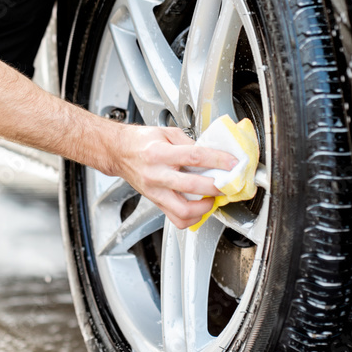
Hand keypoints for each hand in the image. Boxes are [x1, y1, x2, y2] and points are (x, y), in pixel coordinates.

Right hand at [111, 124, 236, 229]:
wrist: (119, 152)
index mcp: (159, 153)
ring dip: (204, 207)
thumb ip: (189, 142)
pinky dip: (192, 218)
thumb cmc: (140, 141)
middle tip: (227, 184)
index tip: (232, 163)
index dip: (217, 160)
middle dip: (216, 187)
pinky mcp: (156, 202)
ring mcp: (155, 191)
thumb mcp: (166, 132)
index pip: (194, 157)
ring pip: (183, 210)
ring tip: (213, 199)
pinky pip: (176, 219)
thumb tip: (210, 152)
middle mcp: (156, 174)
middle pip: (191, 186)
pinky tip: (199, 208)